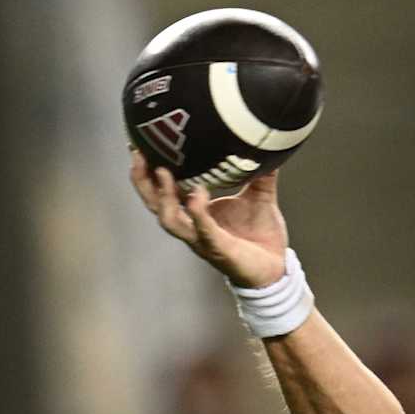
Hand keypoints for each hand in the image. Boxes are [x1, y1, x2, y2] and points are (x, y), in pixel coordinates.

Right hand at [129, 148, 289, 288]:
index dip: (149, 170)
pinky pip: (203, 231)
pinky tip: (196, 196)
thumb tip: (269, 144)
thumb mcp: (260, 197)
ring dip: (163, 196)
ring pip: (170, 220)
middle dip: (143, 181)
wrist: (276, 269)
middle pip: (155, 204)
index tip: (140, 144)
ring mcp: (202, 239)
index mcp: (195, 212)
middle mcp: (192, 226)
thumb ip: (261, 173)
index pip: (163, 189)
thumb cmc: (261, 236)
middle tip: (138, 154)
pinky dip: (198, 214)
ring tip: (163, 172)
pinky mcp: (218, 249)